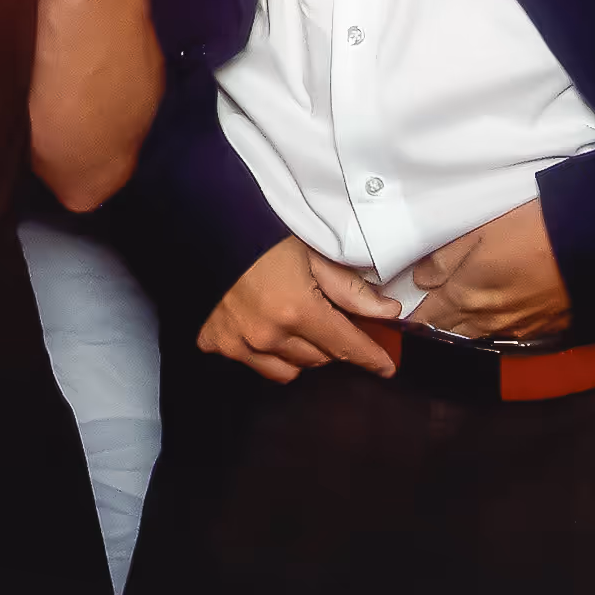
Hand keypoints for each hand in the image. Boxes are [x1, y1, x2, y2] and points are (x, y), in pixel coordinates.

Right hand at [197, 234, 402, 382]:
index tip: (386, 367)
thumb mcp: (311, 253)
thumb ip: (350, 289)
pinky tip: (263, 326)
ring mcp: (239, 343)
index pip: (346, 345)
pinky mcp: (217, 343)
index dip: (370, 357)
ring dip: (300, 352)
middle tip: (329, 317)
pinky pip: (254, 364)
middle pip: (319, 358)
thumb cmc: (261, 232)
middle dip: (332, 341)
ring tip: (295, 324)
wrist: (206, 224)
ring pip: (289, 369)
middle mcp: (269, 335)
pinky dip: (264, 352)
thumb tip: (388, 312)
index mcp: (297, 310)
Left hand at [407, 197, 570, 339]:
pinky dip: (498, 326)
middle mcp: (490, 320)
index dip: (414, 318)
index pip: (429, 318)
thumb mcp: (479, 229)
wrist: (593, 241)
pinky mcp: (544, 328)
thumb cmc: (532, 227)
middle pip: (453, 331)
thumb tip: (420, 279)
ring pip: (481, 334)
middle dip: (438, 324)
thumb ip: (445, 257)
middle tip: (428, 313)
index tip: (402, 316)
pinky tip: (499, 311)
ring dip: (467, 326)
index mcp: (467, 296)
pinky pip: (510, 334)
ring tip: (461, 311)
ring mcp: (519, 327)